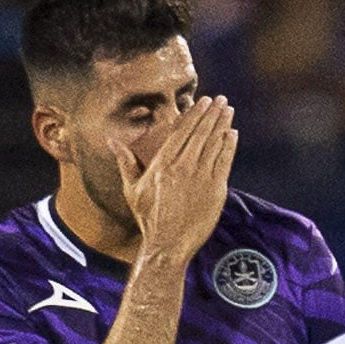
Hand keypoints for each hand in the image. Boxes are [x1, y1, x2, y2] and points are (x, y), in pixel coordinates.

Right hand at [124, 94, 239, 265]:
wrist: (168, 244)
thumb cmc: (148, 218)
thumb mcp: (132, 188)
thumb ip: (125, 161)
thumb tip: (111, 140)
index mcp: (163, 163)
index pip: (182, 131)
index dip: (195, 114)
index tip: (204, 101)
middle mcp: (183, 166)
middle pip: (201, 133)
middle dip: (212, 113)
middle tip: (221, 99)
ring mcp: (201, 177)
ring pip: (214, 144)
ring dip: (223, 124)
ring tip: (229, 110)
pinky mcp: (215, 189)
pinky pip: (224, 161)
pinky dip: (229, 146)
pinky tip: (233, 134)